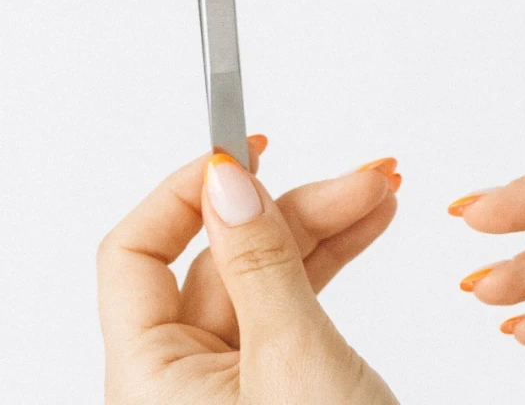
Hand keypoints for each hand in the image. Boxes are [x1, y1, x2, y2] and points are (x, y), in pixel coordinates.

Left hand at [98, 136, 399, 403]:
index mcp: (151, 380)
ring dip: (326, 227)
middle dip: (294, 209)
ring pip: (268, 274)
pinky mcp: (278, 378)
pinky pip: (296, 301)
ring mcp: (234, 378)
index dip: (185, 195)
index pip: (136, 255)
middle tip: (358, 179)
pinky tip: (368, 228)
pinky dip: (334, 261)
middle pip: (223, 257)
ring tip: (380, 193)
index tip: (241, 154)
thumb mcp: (295, 363)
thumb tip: (228, 184)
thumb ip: (261, 267)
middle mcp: (182, 378)